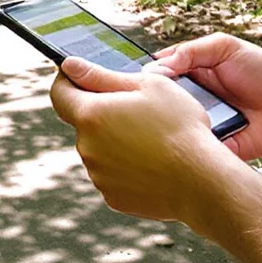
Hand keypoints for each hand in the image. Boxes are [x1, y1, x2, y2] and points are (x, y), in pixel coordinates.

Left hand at [48, 58, 231, 224]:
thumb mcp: (147, 86)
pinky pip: (112, 174)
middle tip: (138, 109)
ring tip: (151, 138)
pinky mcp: (113, 197)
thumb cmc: (179, 128)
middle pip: (83, 122)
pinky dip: (125, 166)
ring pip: (99, 149)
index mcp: (91, 115)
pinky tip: (152, 161)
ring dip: (115, 140)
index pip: (59, 93)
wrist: (202, 181)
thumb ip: (101, 75)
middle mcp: (87, 148)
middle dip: (103, 112)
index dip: (68, 81)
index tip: (83, 77)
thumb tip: (69, 65)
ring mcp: (98, 175)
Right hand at [155, 35, 261, 160]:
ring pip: (177, 126)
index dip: (150, 78)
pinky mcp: (218, 147)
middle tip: (146, 101)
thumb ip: (192, 51)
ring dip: (169, 124)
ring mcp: (206, 124)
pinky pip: (197, 148)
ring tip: (157, 122)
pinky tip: (183, 138)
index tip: (139, 79)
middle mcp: (197, 100)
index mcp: (196, 74)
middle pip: (164, 103)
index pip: (163, 76)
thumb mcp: (226, 47)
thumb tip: (159, 64)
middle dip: (154, 103)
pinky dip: (189, 144)